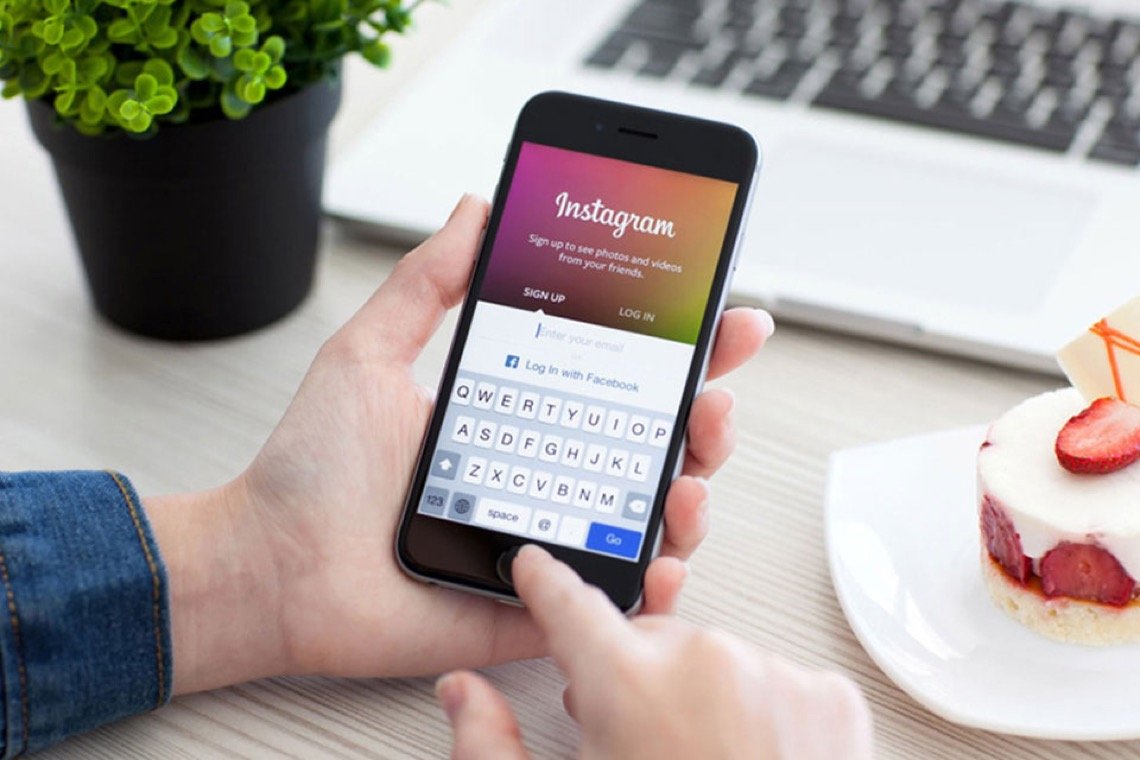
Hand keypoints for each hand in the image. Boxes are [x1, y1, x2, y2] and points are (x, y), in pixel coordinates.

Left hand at [146, 195, 773, 693]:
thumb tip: (476, 208)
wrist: (270, 567)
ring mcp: (548, 539)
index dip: (683, 348)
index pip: (620, 376)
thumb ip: (427, 281)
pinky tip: (659, 562)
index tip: (725, 316)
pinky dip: (651, 586)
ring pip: (650, 520)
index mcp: (519, 415)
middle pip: (657, 446)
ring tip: (686, 480)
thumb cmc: (312, 470)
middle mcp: (545, 474)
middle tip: (713, 400)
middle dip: (707, 419)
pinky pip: (611, 599)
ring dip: (692, 497)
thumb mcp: (369, 353)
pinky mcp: (536, 601)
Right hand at [438, 546, 873, 759]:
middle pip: (648, 638)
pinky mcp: (831, 698)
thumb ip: (491, 745)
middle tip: (634, 739)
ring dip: (700, 693)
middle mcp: (705, 661)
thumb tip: (464, 692)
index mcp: (629, 685)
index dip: (545, 584)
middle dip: (634, 674)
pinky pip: (778, 679)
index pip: (569, 603)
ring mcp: (776, 674)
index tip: (537, 567)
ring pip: (716, 657)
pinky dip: (762, 710)